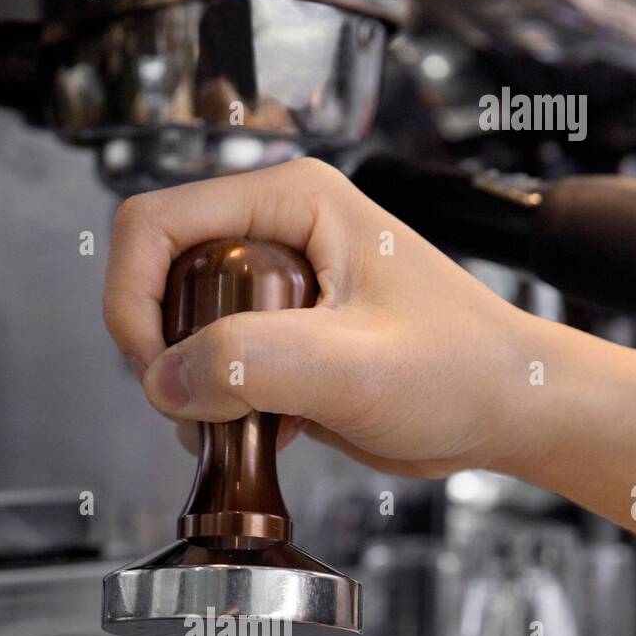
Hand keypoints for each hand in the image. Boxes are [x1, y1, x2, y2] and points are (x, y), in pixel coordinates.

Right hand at [103, 158, 548, 478]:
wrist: (504, 410)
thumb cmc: (460, 370)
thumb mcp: (354, 365)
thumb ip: (251, 363)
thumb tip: (167, 380)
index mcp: (289, 203)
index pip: (156, 225)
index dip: (131, 298)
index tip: (152, 368)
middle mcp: (275, 235)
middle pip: (159, 278)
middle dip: (161, 350)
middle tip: (197, 406)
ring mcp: (275, 290)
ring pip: (180, 329)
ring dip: (189, 387)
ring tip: (236, 425)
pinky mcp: (282, 339)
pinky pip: (213, 367)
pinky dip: (218, 409)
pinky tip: (264, 432)